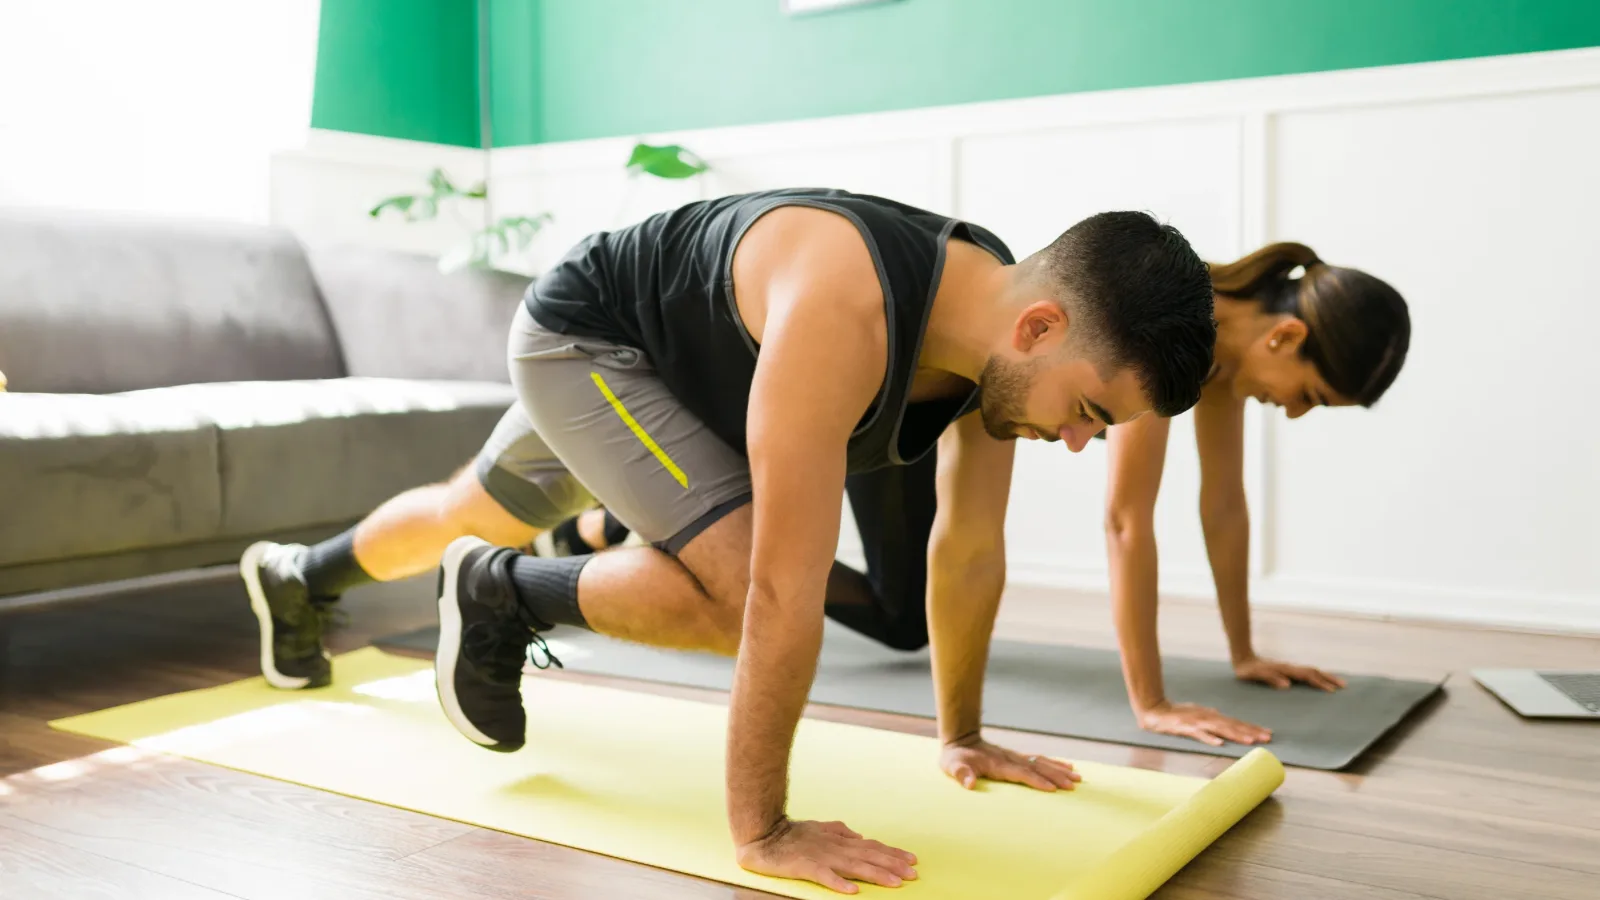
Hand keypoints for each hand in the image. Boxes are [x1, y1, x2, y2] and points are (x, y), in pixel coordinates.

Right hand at [736, 818, 917, 894]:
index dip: (892, 853)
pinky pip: (824, 876)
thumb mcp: (819, 828)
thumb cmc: (791, 833)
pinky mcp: (805, 866)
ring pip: (854, 866)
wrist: (763, 834)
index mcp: (839, 839)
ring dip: (876, 874)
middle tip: (913, 874)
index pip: (871, 846)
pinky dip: (838, 882)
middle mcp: (834, 846)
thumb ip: (839, 830)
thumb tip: (859, 835)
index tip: (912, 860)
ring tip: (894, 883)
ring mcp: (821, 856)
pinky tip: (853, 890)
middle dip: (893, 865)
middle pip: (869, 856)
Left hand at [939, 734, 1082, 791]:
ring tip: (1078, 777)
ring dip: (1060, 769)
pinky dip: (1055, 763)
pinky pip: (1040, 759)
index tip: (1052, 789)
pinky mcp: (1018, 757)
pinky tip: (1068, 766)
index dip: (1036, 781)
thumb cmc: (956, 758)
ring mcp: (1016, 756)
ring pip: (1042, 762)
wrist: (961, 740)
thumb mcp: (952, 766)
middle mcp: (1011, 758)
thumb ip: (961, 774)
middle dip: (1056, 776)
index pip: (1021, 773)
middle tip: (1074, 785)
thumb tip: (969, 783)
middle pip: (1037, 767)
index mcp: (998, 764)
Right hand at [1138, 700, 1271, 746]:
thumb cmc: (1176, 713)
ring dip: (1236, 735)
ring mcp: (1197, 722)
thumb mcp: (1197, 712)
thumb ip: (1210, 716)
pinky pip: (1200, 734)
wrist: (1155, 710)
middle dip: (1251, 732)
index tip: (1268, 733)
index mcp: (1212, 715)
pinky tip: (1219, 743)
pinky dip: (1210, 738)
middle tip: (1267, 738)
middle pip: (1233, 726)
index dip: (1252, 727)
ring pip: (1221, 729)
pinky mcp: (1186, 728)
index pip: (1236, 722)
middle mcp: (1208, 717)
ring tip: (1250, 741)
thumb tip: (1223, 716)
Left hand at [1234, 655, 1346, 691]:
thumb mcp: (1255, 675)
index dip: (1319, 683)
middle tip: (1344, 686)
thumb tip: (1287, 685)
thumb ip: (1270, 679)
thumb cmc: (1247, 670)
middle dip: (1329, 678)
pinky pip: (1306, 673)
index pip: (1307, 676)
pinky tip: (1321, 681)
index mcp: (1285, 670)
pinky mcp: (1288, 670)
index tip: (1331, 691)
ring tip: (1339, 683)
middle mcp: (1290, 668)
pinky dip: (1317, 676)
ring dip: (1325, 676)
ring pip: (1312, 671)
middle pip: (1314, 671)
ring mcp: (1290, 668)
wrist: (1242, 657)